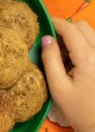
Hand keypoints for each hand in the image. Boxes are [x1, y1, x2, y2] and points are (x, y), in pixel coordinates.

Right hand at [42, 17, 94, 131]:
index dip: (55, 23)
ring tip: (61, 57)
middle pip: (82, 27)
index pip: (71, 29)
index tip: (42, 23)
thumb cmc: (77, 109)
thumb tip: (45, 39)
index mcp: (88, 58)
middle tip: (50, 45)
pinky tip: (73, 63)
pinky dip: (80, 46)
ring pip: (89, 34)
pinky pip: (92, 44)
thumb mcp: (58, 87)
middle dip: (64, 30)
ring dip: (72, 38)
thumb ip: (50, 60)